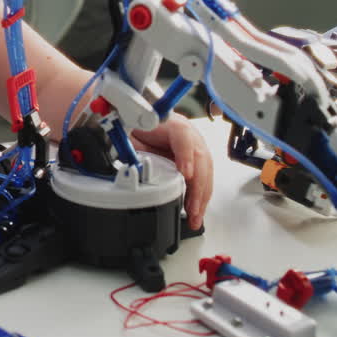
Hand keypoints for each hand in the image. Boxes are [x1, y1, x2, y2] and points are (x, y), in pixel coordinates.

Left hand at [130, 114, 212, 229]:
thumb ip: (132, 148)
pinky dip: (199, 197)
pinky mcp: (196, 161)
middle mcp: (189, 135)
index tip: (186, 174)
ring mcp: (195, 147)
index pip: (183, 137)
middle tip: (192, 207)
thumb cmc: (141, 126)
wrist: (146, 120)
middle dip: (198, 186)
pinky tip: (196, 211)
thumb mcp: (131, 134)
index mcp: (172, 124)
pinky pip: (202, 179)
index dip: (186, 156)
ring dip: (201, 196)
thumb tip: (130, 167)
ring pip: (205, 171)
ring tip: (195, 216)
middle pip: (201, 159)